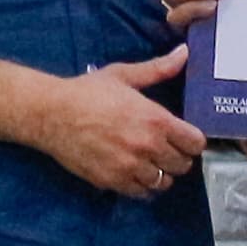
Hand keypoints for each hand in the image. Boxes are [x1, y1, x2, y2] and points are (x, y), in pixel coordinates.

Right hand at [41, 44, 205, 195]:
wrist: (51, 114)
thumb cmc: (88, 92)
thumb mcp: (124, 75)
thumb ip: (158, 69)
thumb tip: (185, 52)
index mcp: (155, 119)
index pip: (195, 143)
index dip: (192, 140)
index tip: (184, 137)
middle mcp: (147, 147)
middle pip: (183, 165)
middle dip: (178, 157)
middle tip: (167, 150)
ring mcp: (129, 167)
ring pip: (164, 182)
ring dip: (161, 173)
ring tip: (151, 162)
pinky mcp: (112, 181)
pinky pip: (141, 193)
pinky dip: (143, 186)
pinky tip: (136, 173)